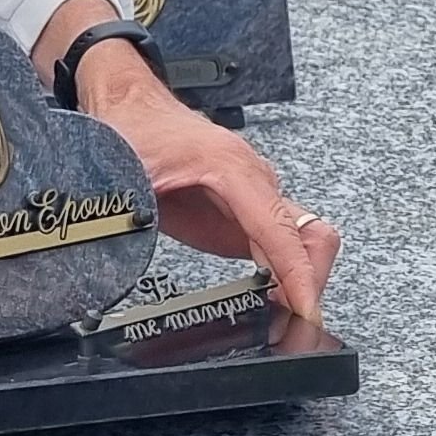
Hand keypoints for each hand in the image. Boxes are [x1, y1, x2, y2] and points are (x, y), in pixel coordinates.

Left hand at [67, 39, 339, 320]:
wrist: (131, 104)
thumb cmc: (133, 127)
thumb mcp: (125, 175)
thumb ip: (133, 214)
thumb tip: (124, 256)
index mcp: (232, 170)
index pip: (282, 230)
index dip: (298, 276)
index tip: (305, 312)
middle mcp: (255, 181)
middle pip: (310, 238)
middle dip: (311, 287)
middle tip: (296, 331)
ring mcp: (254, 198)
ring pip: (303, 244)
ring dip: (301, 286)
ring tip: (287, 329)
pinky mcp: (244, 214)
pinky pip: (281, 247)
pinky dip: (286, 280)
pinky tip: (274, 307)